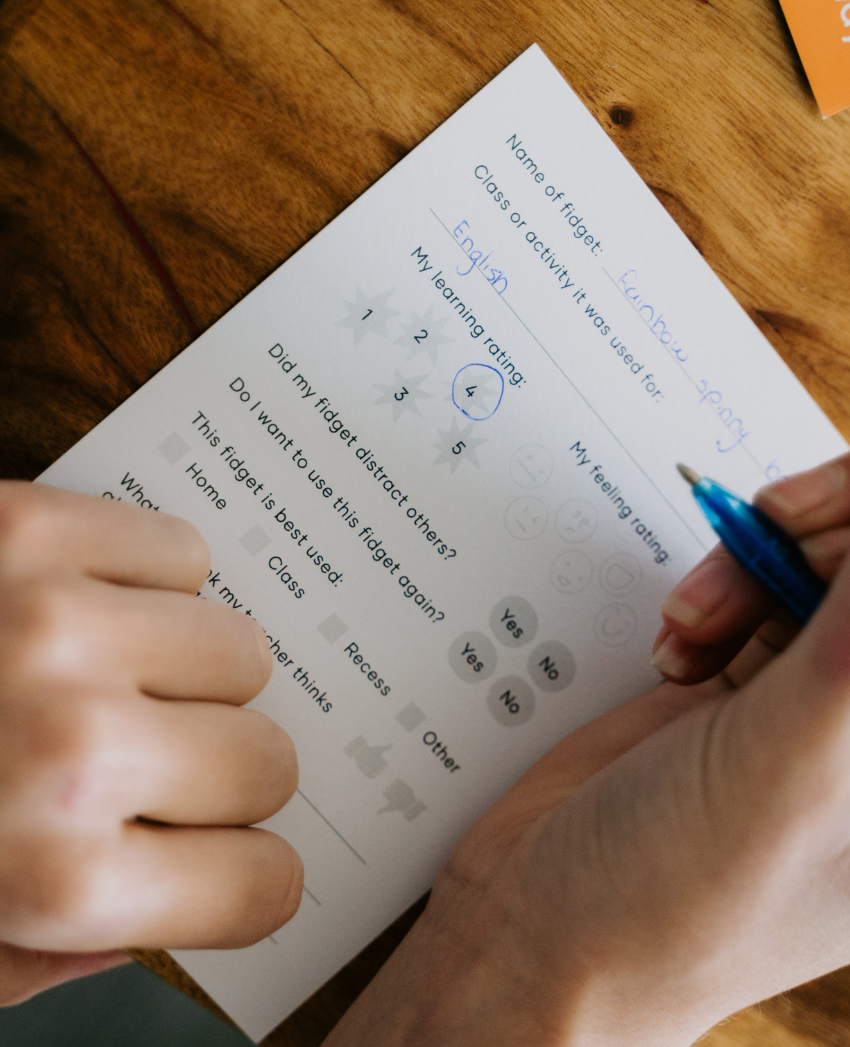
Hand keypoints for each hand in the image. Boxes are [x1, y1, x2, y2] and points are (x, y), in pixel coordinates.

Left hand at [0, 482, 300, 1004]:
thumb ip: (69, 952)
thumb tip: (175, 899)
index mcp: (56, 885)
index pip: (265, 887)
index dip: (248, 878)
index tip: (226, 859)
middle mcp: (72, 753)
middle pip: (270, 761)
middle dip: (225, 775)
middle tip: (160, 765)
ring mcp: (54, 627)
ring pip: (242, 648)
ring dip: (191, 674)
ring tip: (117, 680)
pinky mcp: (28, 530)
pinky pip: (185, 551)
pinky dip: (157, 582)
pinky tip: (97, 610)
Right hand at [325, 454, 849, 1046]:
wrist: (540, 928)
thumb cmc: (673, 899)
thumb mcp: (786, 768)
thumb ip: (849, 649)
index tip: (802, 526)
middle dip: (804, 543)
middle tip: (750, 547)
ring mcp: (806, 708)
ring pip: (810, 574)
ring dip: (746, 574)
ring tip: (691, 630)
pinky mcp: (740, 692)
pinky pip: (751, 599)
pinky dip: (710, 599)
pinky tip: (677, 648)